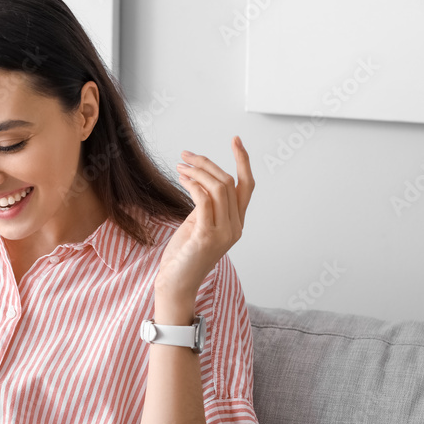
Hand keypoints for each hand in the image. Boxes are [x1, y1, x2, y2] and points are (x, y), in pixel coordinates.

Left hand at [157, 136, 253, 303]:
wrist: (176, 283)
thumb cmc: (184, 255)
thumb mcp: (198, 225)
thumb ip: (206, 206)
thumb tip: (201, 182)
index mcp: (236, 223)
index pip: (246, 186)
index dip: (243, 161)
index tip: (235, 140)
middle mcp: (235, 227)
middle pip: (230, 182)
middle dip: (208, 163)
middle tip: (186, 155)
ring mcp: (224, 233)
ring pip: (219, 188)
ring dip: (198, 172)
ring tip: (180, 165)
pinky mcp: (207, 236)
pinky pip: (204, 200)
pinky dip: (193, 185)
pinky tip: (182, 178)